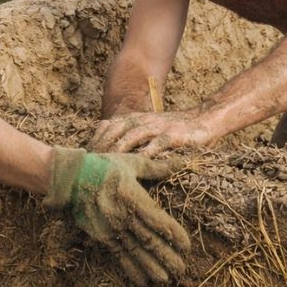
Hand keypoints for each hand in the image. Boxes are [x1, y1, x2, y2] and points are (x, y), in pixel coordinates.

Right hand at [42, 147, 190, 285]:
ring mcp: (112, 229)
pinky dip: (131, 269)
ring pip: (135, 253)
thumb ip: (157, 168)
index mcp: (134, 198)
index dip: (174, 235)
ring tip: (165, 280)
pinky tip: (141, 280)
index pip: (159, 222)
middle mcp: (124, 218)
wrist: (70, 179)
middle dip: (166, 257)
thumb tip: (181, 162)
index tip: (186, 246)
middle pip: (149, 242)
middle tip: (181, 270)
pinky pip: (119, 256)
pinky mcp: (102, 236)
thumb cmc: (104, 167)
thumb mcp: (132, 163)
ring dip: (151, 267)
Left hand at [89, 110, 214, 155]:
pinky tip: (135, 166)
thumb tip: (109, 156)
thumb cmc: (174, 130)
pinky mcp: (173, 135)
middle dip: (100, 148)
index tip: (81, 158)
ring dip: (116, 151)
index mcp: (135, 119)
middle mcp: (143, 120)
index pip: (107, 127)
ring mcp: (158, 127)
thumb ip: (131, 138)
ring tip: (104, 166)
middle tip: (87, 166)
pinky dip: (144, 155)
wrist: (204, 119)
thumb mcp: (149, 129)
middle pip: (114, 131)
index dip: (94, 141)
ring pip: (131, 137)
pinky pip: (156, 145)